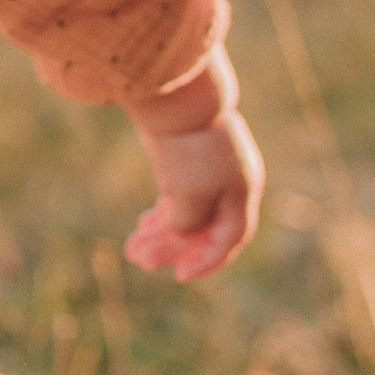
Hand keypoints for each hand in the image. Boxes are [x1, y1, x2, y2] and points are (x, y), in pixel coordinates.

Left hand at [124, 81, 264, 281]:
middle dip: (171, 248)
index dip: (207, 261)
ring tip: (132, 247)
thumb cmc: (187, 150)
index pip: (230, 239)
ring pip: (189, 213)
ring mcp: (210, 170)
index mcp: (241, 192)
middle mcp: (231, 184)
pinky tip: (144, 224)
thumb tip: (177, 233)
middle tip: (139, 259)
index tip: (180, 276)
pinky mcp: (188, 158)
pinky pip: (180, 196)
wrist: (177, 98)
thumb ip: (185, 226)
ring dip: (162, 233)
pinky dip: (163, 213)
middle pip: (204, 229)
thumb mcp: (187, 199)